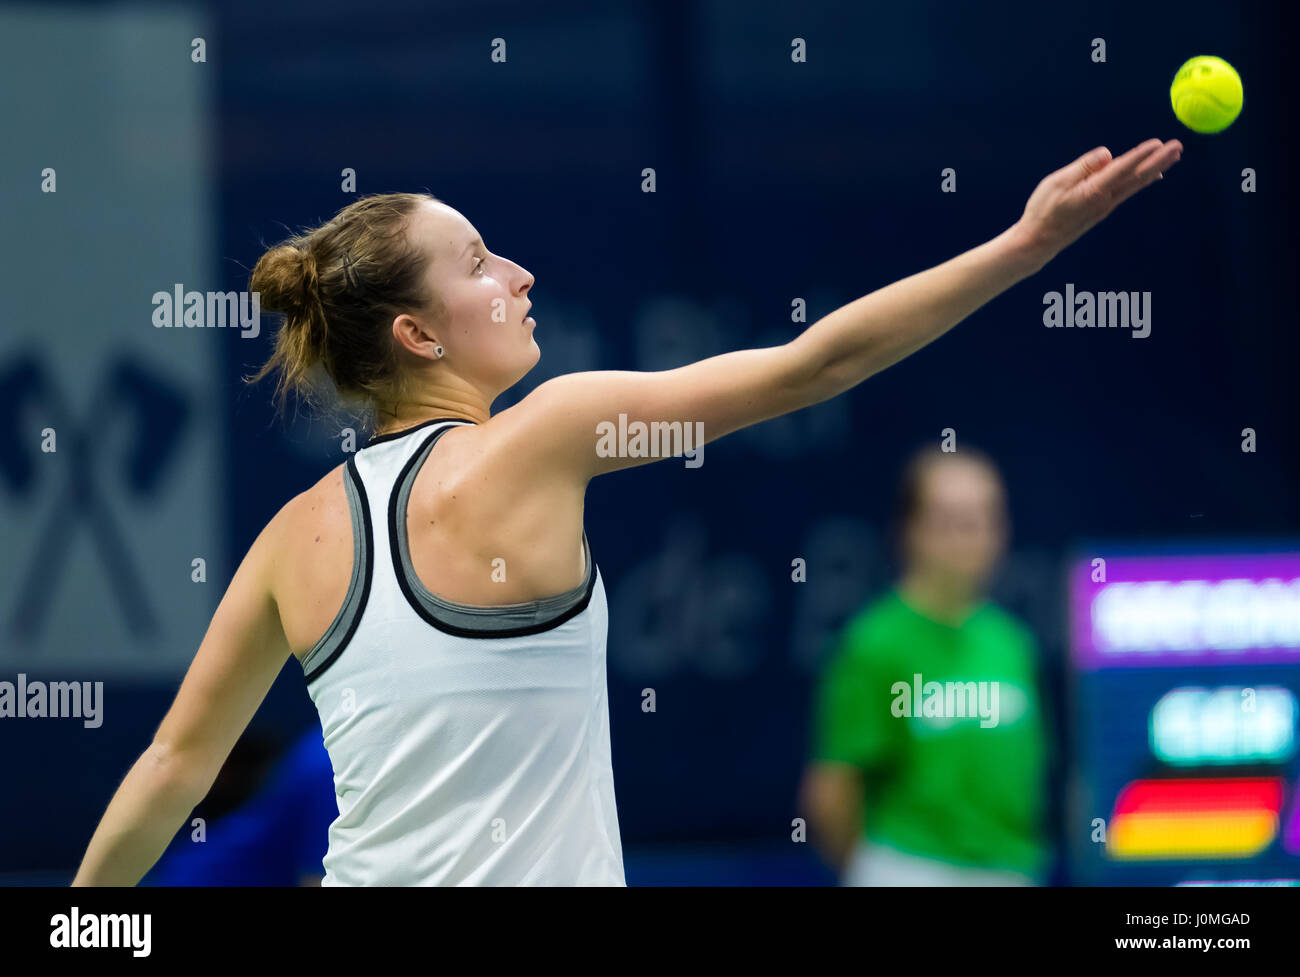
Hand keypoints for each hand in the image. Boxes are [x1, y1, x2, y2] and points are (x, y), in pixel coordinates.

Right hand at [1012, 138, 1181, 270]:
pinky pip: (1128, 190)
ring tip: (1173, 157)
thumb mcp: (1056, 183)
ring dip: (1156, 168)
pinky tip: (1153, 176)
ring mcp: (1106, 206)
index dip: (1141, 155)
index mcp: (1094, 190)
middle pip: (1138, 177)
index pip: (1123, 169)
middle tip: (1178, 147)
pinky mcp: (1103, 209)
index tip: (1158, 143)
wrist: (1038, 242)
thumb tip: (1108, 153)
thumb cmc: (1042, 211)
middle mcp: (1106, 199)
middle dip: (1159, 161)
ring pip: (1136, 184)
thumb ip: (1083, 167)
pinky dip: (1143, 180)